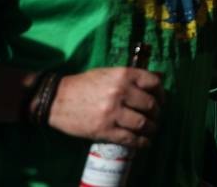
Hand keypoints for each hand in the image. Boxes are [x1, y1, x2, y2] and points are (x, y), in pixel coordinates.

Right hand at [49, 68, 163, 147]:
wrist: (55, 99)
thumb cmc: (83, 85)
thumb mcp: (108, 73)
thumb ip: (132, 77)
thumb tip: (159, 78)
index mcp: (123, 75)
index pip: (154, 83)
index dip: (161, 93)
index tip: (161, 101)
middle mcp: (120, 92)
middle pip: (151, 105)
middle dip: (157, 113)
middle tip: (155, 118)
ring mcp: (112, 112)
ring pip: (143, 123)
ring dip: (152, 129)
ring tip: (151, 130)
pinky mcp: (104, 129)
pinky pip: (130, 138)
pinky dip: (141, 142)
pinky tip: (144, 142)